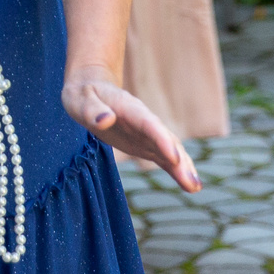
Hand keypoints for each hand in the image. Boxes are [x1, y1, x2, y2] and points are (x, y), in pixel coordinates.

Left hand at [63, 64, 200, 191]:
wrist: (92, 87)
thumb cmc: (83, 93)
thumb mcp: (78, 99)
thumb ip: (91, 110)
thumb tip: (105, 121)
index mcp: (128, 107)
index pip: (148, 124)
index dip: (161, 139)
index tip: (174, 157)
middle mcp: (144, 120)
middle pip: (165, 139)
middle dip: (179, 160)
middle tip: (192, 182)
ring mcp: (147, 133)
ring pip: (170, 149)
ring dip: (183, 167)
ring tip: (195, 187)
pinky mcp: (146, 144)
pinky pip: (165, 157)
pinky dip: (177, 169)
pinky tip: (190, 185)